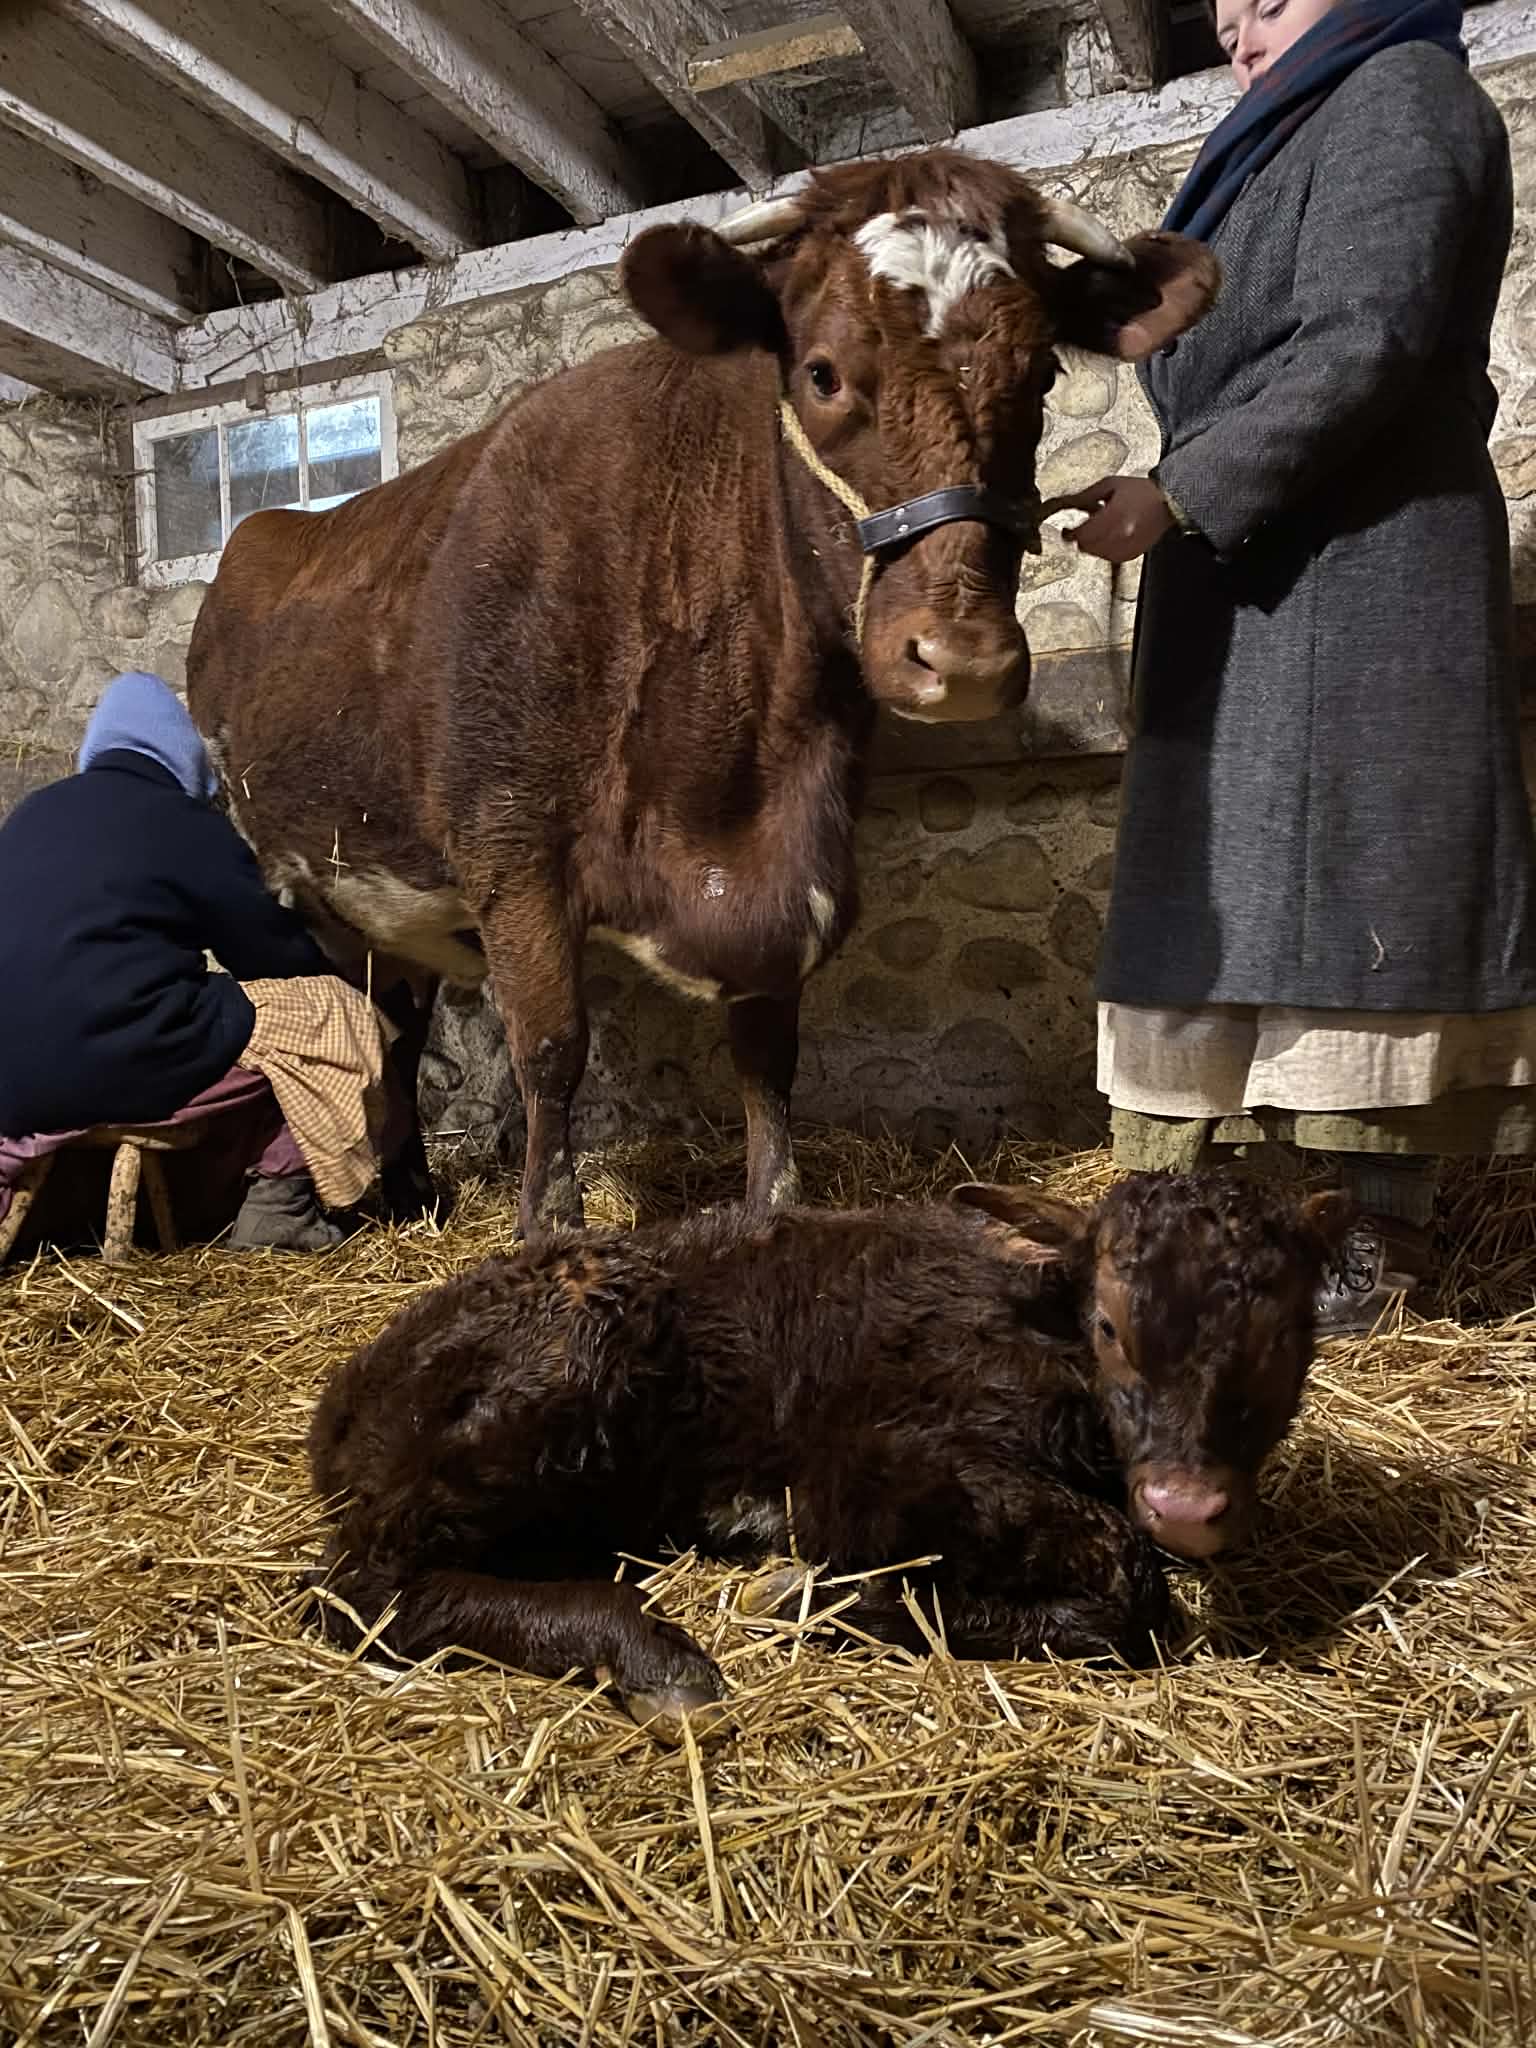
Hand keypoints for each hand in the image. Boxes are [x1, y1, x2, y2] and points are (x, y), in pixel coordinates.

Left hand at [1055, 476, 1172, 563]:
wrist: (1167, 502)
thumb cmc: (1141, 492)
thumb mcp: (1111, 484)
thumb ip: (1087, 495)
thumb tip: (1067, 503)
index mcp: (1114, 516)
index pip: (1083, 534)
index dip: (1071, 534)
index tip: (1067, 531)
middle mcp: (1121, 535)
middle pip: (1087, 547)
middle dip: (1081, 539)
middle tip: (1080, 530)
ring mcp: (1127, 547)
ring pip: (1097, 555)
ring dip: (1092, 545)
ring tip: (1099, 530)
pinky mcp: (1132, 554)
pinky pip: (1110, 558)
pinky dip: (1105, 550)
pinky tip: (1109, 538)